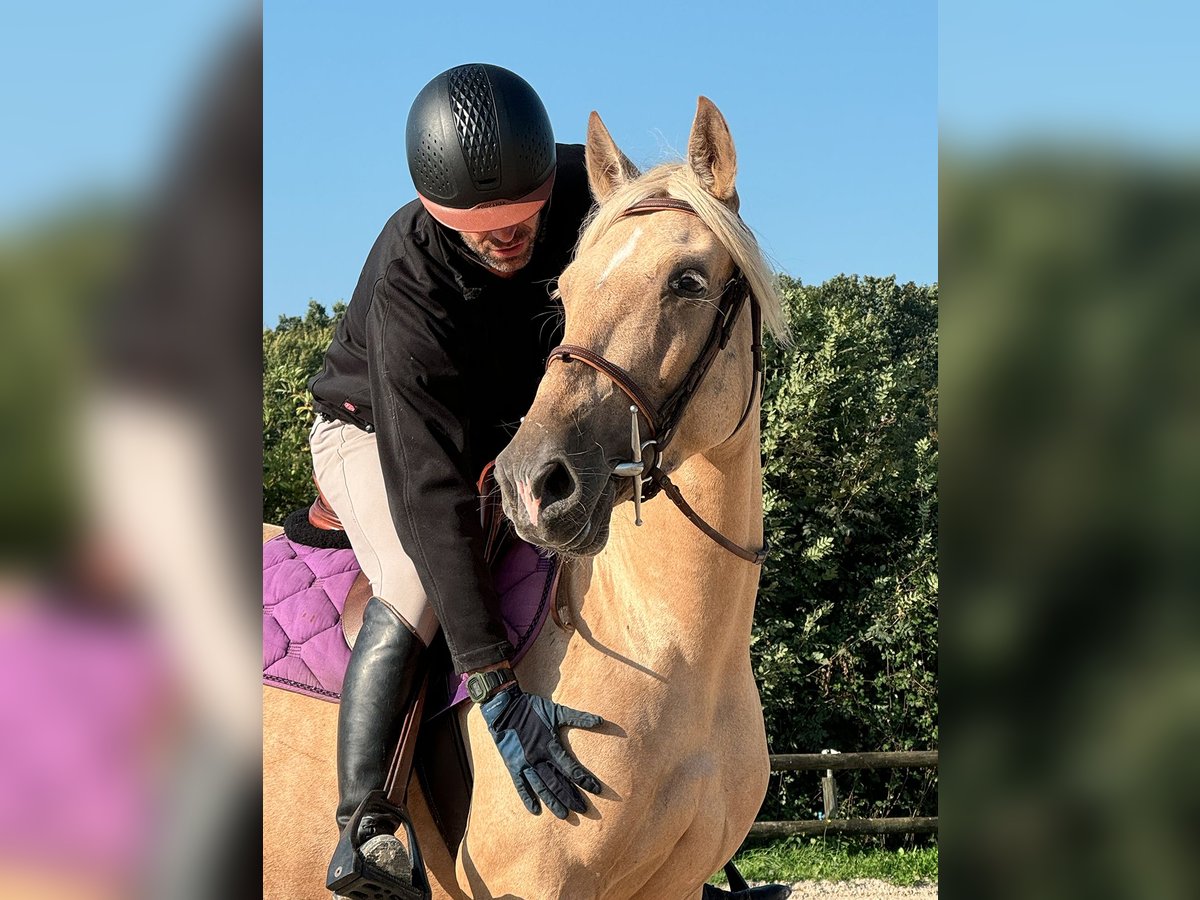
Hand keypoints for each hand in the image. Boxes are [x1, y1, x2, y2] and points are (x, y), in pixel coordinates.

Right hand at [478, 685, 602, 818]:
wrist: (505, 708)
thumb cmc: (533, 708)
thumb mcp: (557, 711)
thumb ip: (579, 718)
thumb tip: (601, 720)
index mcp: (551, 746)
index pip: (572, 769)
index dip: (585, 780)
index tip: (597, 790)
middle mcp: (539, 758)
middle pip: (559, 783)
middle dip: (572, 797)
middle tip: (584, 810)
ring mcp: (525, 763)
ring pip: (542, 788)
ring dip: (553, 802)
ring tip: (564, 815)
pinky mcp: (513, 766)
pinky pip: (521, 786)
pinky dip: (528, 798)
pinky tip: (536, 811)